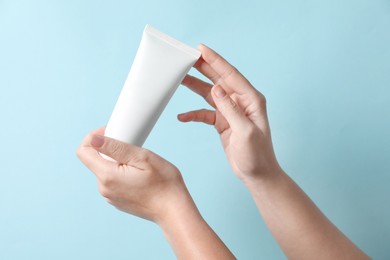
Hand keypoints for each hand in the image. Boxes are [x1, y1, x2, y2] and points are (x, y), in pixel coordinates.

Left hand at [76, 127, 192, 222]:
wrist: (174, 210)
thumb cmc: (163, 183)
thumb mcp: (142, 157)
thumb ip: (116, 148)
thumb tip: (94, 139)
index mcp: (107, 176)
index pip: (83, 151)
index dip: (93, 137)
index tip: (111, 132)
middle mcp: (104, 188)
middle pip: (96, 160)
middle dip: (110, 149)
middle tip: (133, 148)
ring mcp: (110, 196)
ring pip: (106, 170)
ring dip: (118, 161)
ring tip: (139, 163)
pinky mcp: (117, 200)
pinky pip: (113, 181)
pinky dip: (122, 172)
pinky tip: (140, 175)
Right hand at [178, 44, 280, 182]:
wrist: (257, 175)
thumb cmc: (257, 155)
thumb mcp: (244, 132)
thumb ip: (230, 109)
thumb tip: (216, 89)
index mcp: (251, 99)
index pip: (231, 75)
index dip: (215, 60)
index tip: (201, 49)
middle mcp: (241, 102)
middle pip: (219, 79)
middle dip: (203, 67)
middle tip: (186, 57)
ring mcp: (231, 112)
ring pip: (210, 94)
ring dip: (195, 86)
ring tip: (179, 78)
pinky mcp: (223, 122)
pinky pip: (205, 113)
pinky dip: (193, 114)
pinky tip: (182, 117)